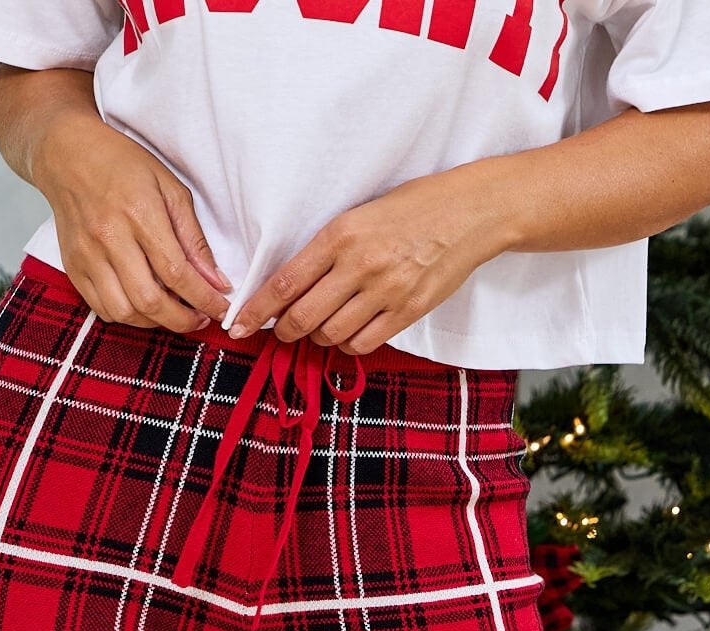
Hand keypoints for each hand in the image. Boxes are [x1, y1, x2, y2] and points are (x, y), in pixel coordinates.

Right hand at [33, 110, 234, 333]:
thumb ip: (193, 238)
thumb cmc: (122, 165)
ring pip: (125, 312)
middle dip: (182, 320)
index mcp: (139, 212)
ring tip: (172, 311)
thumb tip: (215, 280)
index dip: (204, 299)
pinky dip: (129, 316)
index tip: (220, 310)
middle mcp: (109, 237)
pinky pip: (103, 309)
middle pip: (150, 300)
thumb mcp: (169, 188)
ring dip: (155, 322)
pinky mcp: (73, 267)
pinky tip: (143, 305)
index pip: (177, 272)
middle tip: (199, 319)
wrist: (68, 154)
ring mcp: (87, 255)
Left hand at [226, 159, 515, 354]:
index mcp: (341, 234)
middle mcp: (360, 264)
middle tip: (281, 331)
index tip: (239, 326)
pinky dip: (348, 344)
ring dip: (319, 336)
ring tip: (322, 324)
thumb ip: (328, 249)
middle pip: (303, 317)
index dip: (256, 311)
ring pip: (331, 335)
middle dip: (284, 331)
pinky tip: (349, 332)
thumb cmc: (414, 208)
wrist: (471, 213)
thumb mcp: (361, 214)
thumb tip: (293, 287)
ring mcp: (385, 292)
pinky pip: (363, 343)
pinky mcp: (407, 311)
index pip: (285, 283)